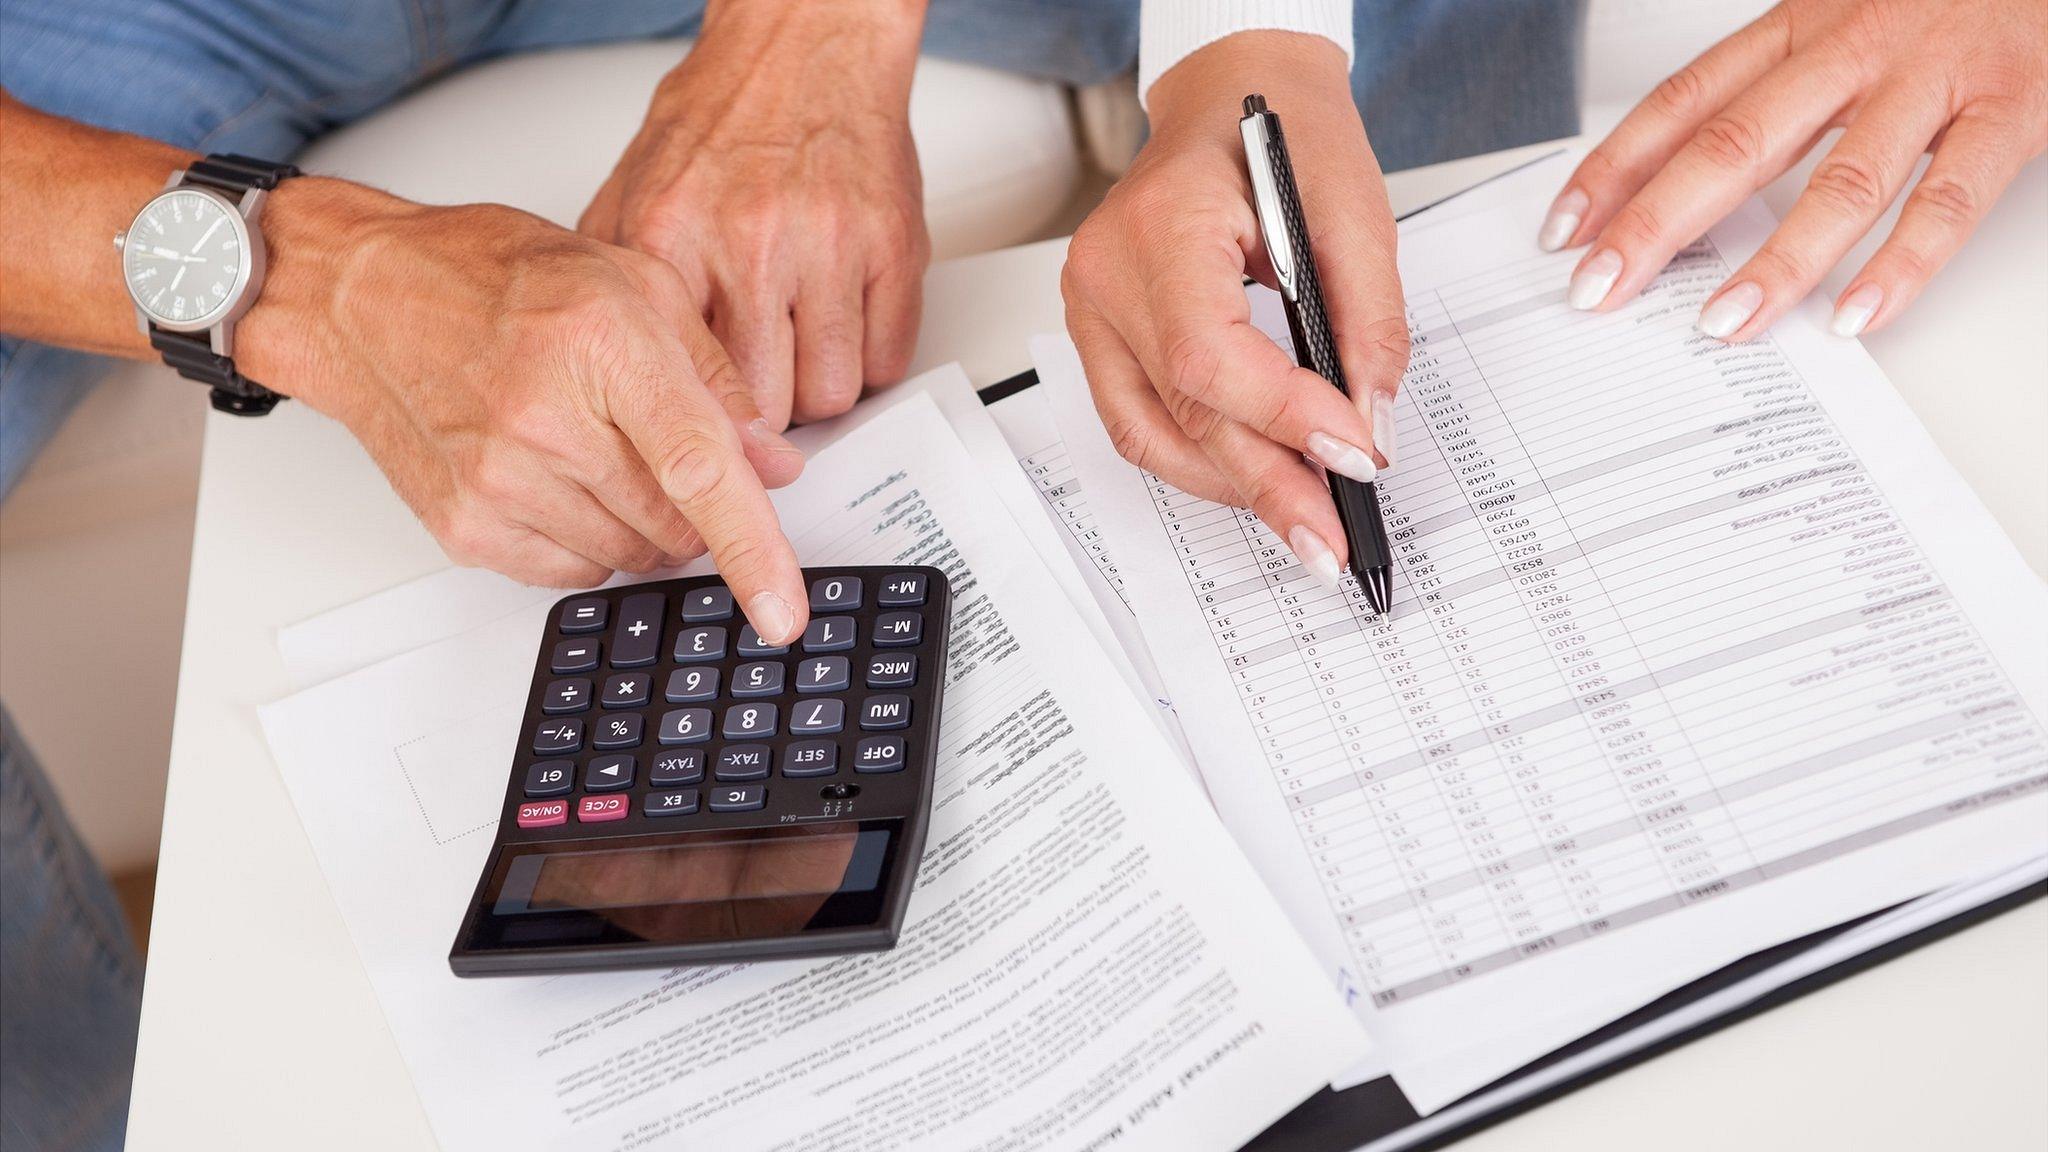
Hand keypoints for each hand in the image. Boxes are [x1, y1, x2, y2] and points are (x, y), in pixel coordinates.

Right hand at [236, 179, 812, 642]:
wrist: (363, 299)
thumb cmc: (491, 277)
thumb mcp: (632, 283)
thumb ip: (716, 377)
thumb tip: (773, 463)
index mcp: (601, 346)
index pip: (698, 469)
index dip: (754, 549)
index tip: (784, 612)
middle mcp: (545, 421)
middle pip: (673, 525)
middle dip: (694, 504)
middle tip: (655, 445)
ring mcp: (499, 483)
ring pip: (629, 557)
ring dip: (639, 522)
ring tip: (593, 448)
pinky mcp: (466, 528)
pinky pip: (571, 574)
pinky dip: (588, 541)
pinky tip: (558, 479)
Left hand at [580, 1, 929, 427]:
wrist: (801, 49)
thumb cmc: (724, 122)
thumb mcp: (633, 195)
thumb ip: (619, 284)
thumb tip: (605, 368)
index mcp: (672, 240)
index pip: (683, 386)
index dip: (699, 421)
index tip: (707, 435)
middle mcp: (749, 243)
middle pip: (766, 406)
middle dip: (766, 415)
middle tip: (760, 394)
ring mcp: (827, 245)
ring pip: (833, 390)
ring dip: (820, 387)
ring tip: (801, 353)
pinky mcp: (892, 246)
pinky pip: (889, 355)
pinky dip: (870, 358)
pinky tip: (843, 328)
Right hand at [1062, 32, 1405, 588]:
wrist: (1234, 97)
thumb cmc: (1285, 134)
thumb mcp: (1354, 211)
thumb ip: (1369, 321)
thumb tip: (1370, 421)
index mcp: (1161, 225)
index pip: (1207, 355)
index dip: (1283, 420)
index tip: (1356, 456)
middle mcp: (1106, 273)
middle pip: (1182, 411)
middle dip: (1267, 483)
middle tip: (1330, 539)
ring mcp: (1092, 309)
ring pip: (1151, 435)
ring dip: (1232, 486)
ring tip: (1304, 521)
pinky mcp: (1103, 334)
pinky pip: (1140, 422)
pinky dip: (1201, 460)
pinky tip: (1256, 479)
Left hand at [1542, 0, 2047, 339]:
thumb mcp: (1845, 23)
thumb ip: (1774, 92)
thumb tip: (1684, 181)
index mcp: (1803, 25)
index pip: (1683, 102)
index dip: (1615, 168)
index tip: (1564, 231)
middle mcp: (1857, 46)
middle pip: (1734, 143)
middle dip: (1655, 223)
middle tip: (1600, 289)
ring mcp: (1934, 79)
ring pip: (1839, 178)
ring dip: (1774, 261)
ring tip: (1723, 323)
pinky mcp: (2012, 108)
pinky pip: (1948, 198)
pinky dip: (1900, 265)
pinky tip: (1855, 316)